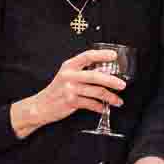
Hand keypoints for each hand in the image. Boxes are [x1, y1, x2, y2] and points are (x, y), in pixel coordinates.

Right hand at [11, 49, 125, 138]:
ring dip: (110, 97)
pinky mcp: (71, 102)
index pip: (87, 56)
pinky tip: (104, 108)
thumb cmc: (57, 90)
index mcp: (69, 66)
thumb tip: (105, 71)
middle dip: (111, 81)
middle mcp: (69, 76)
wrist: (41, 105)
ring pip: (96, 92)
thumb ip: (82, 71)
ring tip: (118, 100)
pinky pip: (91, 104)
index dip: (102, 55)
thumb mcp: (67, 75)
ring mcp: (70, 89)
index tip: (114, 56)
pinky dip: (99, 107)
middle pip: (95, 76)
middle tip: (122, 84)